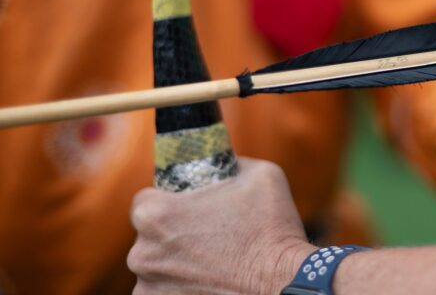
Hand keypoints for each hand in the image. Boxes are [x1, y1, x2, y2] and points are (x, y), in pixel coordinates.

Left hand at [128, 158, 313, 294]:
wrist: (284, 284)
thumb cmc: (271, 229)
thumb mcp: (260, 174)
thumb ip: (232, 164)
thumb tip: (228, 163)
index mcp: (156, 215)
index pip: (144, 201)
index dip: (168, 202)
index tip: (189, 209)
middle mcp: (142, 254)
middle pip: (149, 238)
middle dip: (172, 236)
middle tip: (206, 236)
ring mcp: (149, 288)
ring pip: (156, 269)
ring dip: (175, 265)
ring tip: (210, 263)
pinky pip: (163, 294)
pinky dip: (179, 289)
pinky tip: (207, 282)